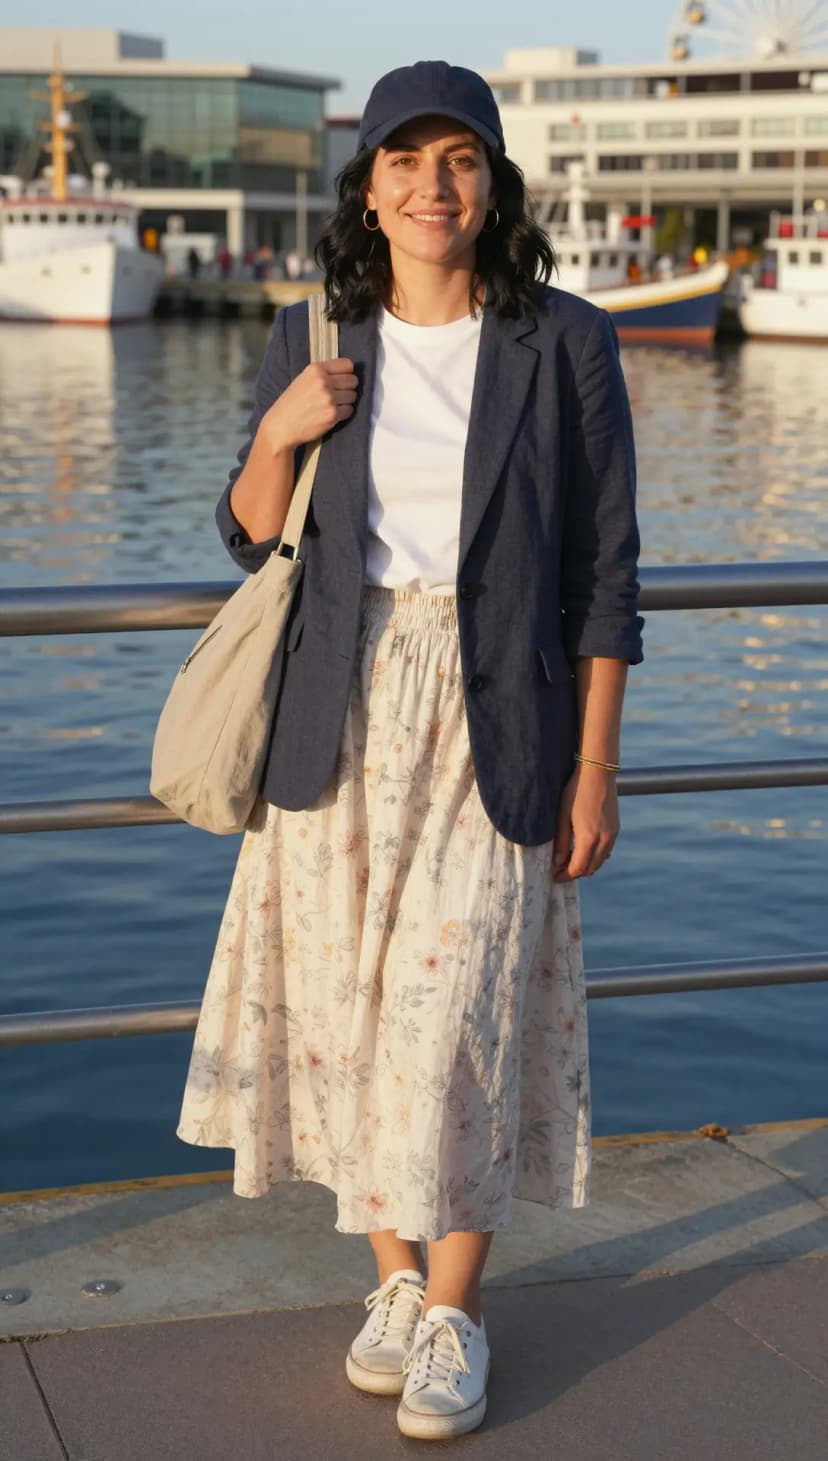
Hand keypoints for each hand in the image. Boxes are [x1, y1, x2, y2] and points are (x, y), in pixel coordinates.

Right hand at [261, 357, 357, 452]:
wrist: (282, 425)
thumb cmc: (292, 403)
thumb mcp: (304, 379)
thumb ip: (324, 373)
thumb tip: (347, 372)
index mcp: (315, 369)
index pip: (347, 364)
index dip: (347, 373)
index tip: (342, 379)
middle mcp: (323, 382)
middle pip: (353, 380)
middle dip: (348, 387)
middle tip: (337, 394)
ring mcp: (329, 399)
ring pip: (353, 396)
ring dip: (346, 401)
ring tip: (331, 405)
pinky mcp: (333, 415)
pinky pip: (350, 410)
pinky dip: (343, 413)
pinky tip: (331, 414)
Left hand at [551, 763, 619, 881]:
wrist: (598, 773)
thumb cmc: (575, 792)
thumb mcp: (562, 817)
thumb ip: (560, 842)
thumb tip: (557, 862)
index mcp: (588, 839)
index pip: (577, 869)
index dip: (565, 876)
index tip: (554, 877)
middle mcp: (604, 840)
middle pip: (590, 869)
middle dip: (574, 873)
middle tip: (559, 870)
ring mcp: (612, 835)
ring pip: (600, 862)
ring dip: (586, 866)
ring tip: (569, 861)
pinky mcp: (616, 829)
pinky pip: (606, 851)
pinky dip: (595, 857)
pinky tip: (583, 850)